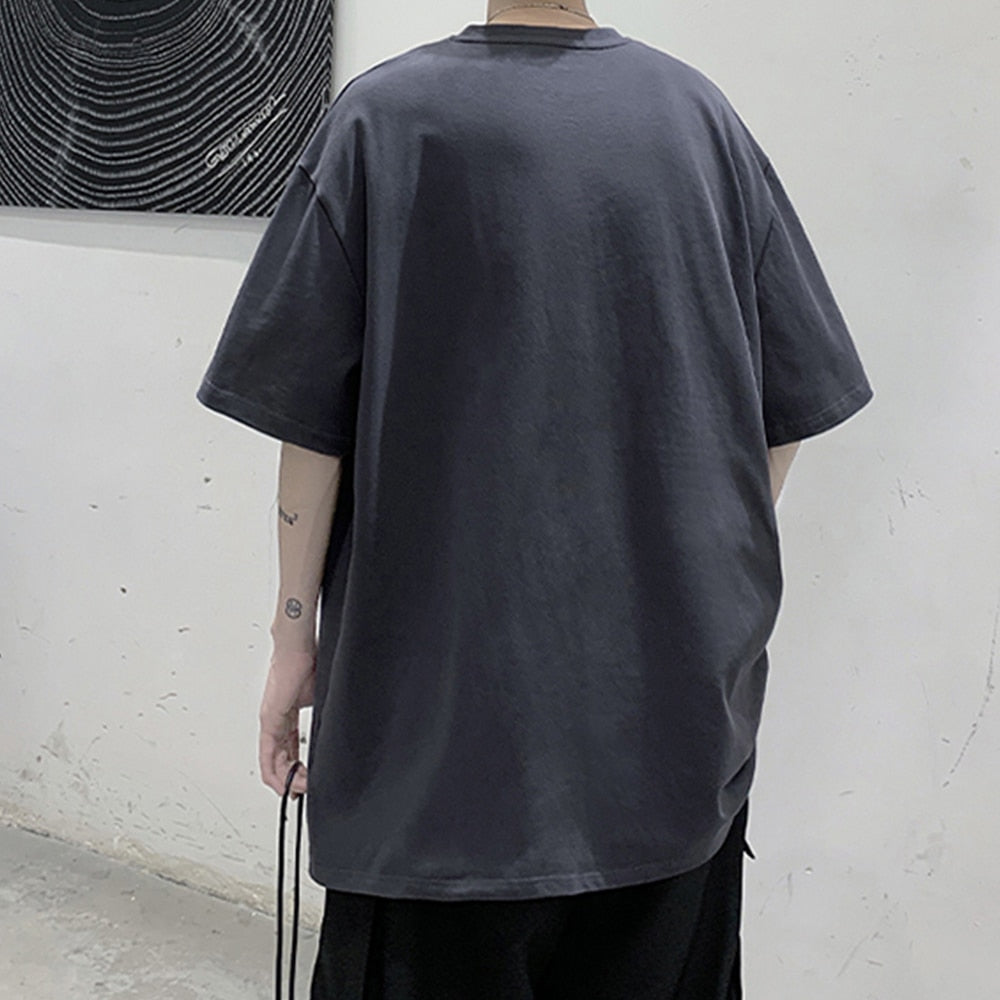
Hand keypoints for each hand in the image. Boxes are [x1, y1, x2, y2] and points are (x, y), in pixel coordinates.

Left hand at [258, 646, 314, 798]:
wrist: (299, 646)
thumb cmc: (310, 662)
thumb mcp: (320, 697)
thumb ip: (323, 715)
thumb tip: (336, 729)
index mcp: (287, 714)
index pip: (289, 749)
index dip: (296, 768)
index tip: (307, 781)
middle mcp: (275, 720)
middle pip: (280, 759)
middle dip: (292, 779)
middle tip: (304, 791)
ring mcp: (270, 720)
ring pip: (273, 761)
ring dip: (286, 779)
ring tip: (300, 789)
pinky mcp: (269, 719)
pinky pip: (268, 754)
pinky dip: (275, 771)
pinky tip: (284, 783)